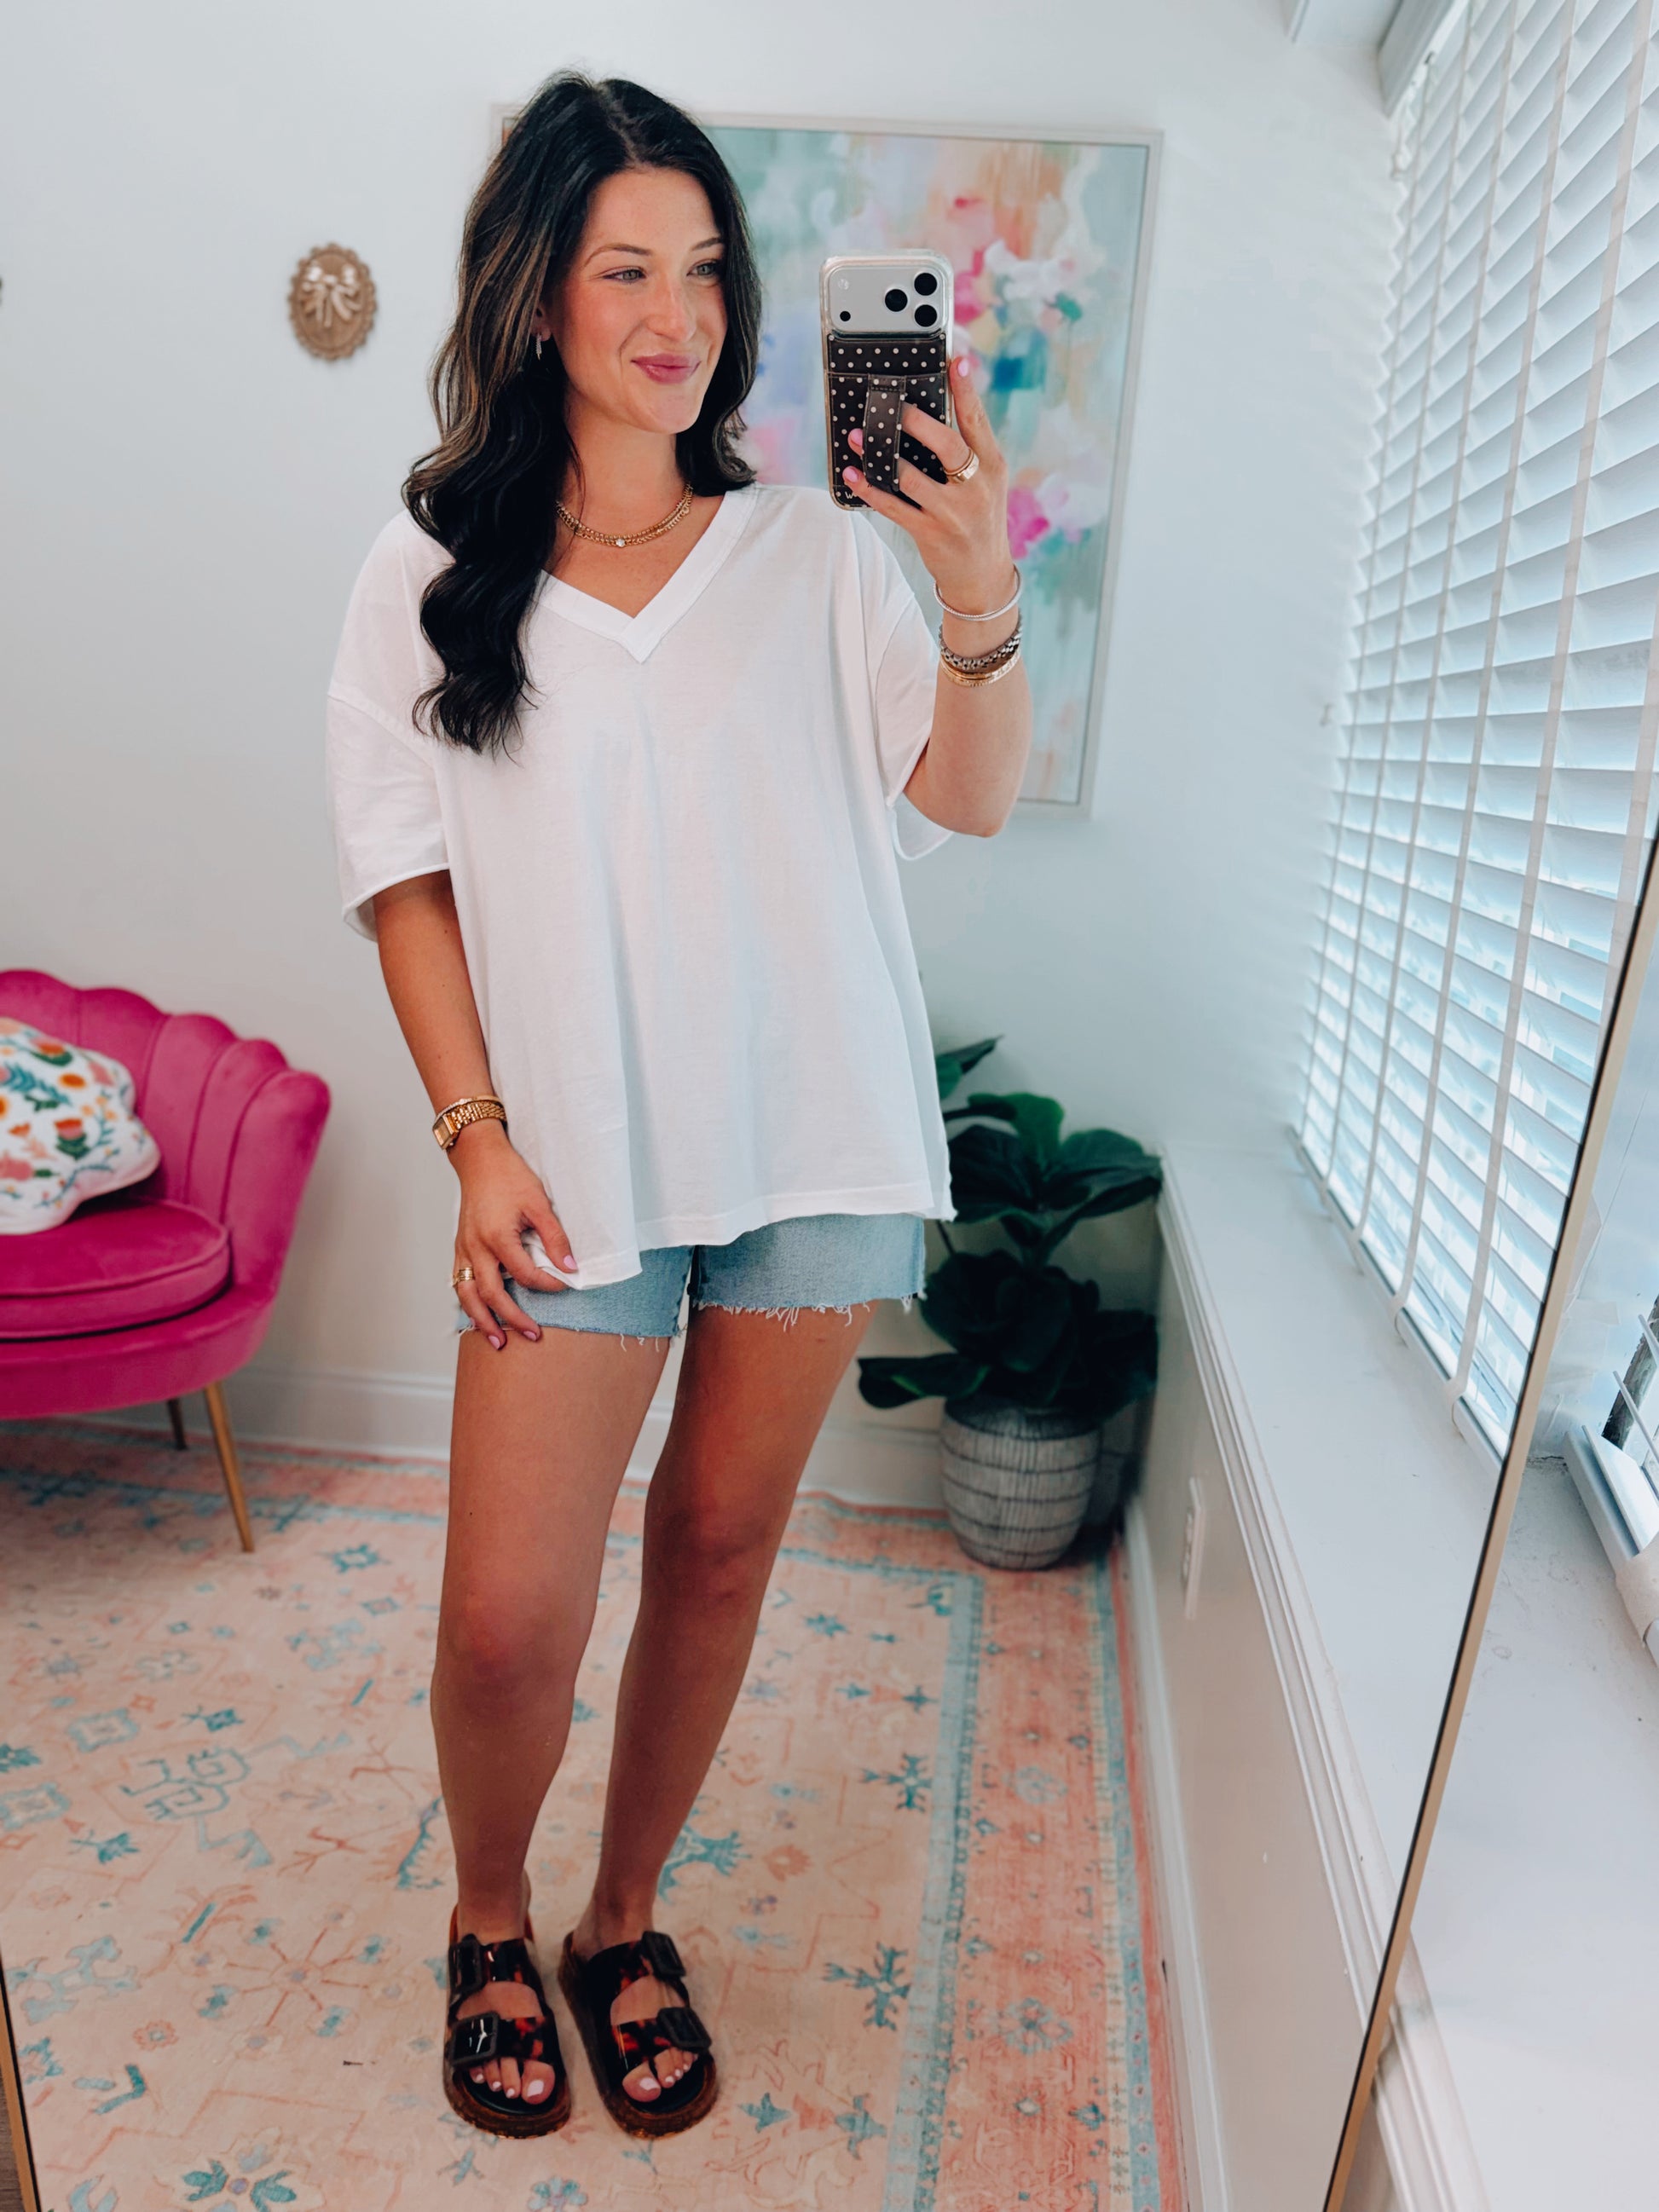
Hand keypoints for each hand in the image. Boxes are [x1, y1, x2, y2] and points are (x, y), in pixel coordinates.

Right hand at [448, 1122, 575, 1348]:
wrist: (480, 1160)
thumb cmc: (509, 1177)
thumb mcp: (539, 1203)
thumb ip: (554, 1238)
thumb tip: (570, 1267)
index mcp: (497, 1236)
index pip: (524, 1274)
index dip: (546, 1284)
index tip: (563, 1285)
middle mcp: (476, 1247)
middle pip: (492, 1294)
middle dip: (511, 1318)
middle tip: (532, 1334)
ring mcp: (464, 1249)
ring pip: (467, 1294)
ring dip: (482, 1320)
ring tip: (497, 1341)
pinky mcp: (459, 1248)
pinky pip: (460, 1282)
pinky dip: (469, 1302)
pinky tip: (479, 1315)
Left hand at [843, 351, 1013, 607]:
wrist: (984, 575)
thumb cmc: (978, 517)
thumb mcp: (985, 481)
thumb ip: (967, 449)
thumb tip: (927, 412)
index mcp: (992, 465)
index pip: (978, 421)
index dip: (967, 389)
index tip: (957, 359)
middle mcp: (976, 487)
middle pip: (947, 445)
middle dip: (916, 421)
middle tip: (891, 404)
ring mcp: (953, 513)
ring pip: (911, 477)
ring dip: (881, 456)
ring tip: (858, 436)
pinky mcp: (930, 534)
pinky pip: (893, 507)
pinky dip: (870, 490)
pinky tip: (853, 474)